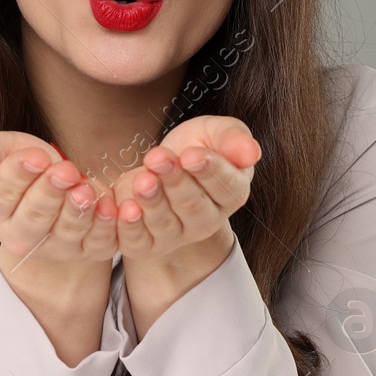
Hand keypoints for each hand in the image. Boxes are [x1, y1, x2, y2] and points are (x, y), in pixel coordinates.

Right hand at [0, 132, 118, 266]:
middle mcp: (17, 237)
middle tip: (65, 171)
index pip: (0, 196)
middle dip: (49, 193)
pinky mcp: (84, 250)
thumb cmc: (21, 164)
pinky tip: (110, 207)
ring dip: (77, 212)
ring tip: (86, 190)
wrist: (53, 185)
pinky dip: (105, 226)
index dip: (18, 175)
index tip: (36, 157)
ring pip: (64, 233)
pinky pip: (95, 243)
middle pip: (32, 219)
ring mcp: (52, 248)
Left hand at [107, 115, 260, 260]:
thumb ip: (234, 138)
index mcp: (231, 193)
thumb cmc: (195, 146)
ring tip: (142, 180)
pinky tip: (123, 208)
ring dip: (152, 202)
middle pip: (193, 205)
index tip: (191, 155)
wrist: (161, 164)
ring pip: (165, 223)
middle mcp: (207, 221)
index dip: (209, 171)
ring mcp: (178, 235)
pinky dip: (129, 227)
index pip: (225, 186)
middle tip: (159, 159)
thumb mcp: (215, 131)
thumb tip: (252, 152)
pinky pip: (138, 241)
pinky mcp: (148, 244)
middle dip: (175, 182)